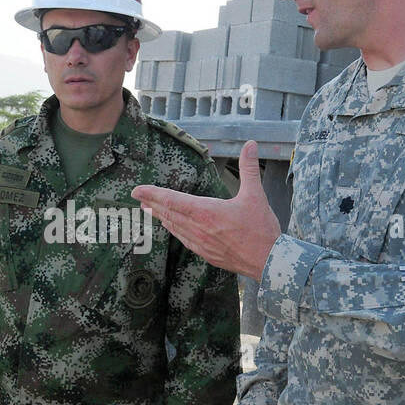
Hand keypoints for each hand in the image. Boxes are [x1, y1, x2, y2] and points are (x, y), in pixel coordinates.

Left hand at [132, 139, 279, 280]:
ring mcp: (200, 243)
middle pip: (168, 214)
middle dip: (152, 204)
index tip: (136, 190)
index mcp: (206, 211)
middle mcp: (198, 228)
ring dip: (161, 217)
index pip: (171, 200)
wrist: (267, 260)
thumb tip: (250, 144)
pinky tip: (172, 227)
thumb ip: (249, 168)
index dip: (152, 194)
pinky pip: (183, 239)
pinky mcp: (205, 253)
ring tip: (150, 210)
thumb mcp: (255, 195)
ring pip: (174, 227)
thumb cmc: (261, 229)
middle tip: (139, 198)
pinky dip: (174, 230)